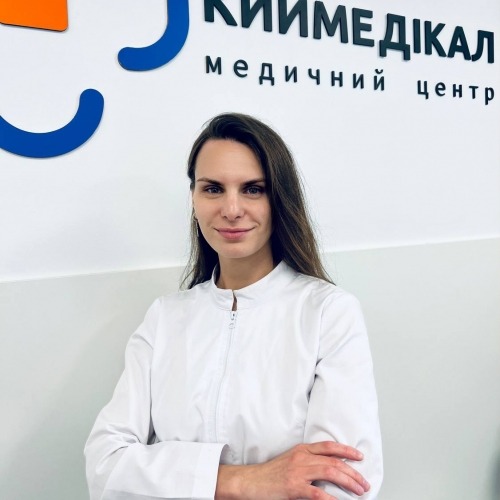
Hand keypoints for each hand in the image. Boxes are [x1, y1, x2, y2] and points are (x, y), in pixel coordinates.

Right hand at [215, 441, 369, 499]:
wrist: (251, 481)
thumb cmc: (272, 473)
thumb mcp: (291, 460)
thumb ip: (308, 460)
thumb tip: (330, 468)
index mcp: (302, 449)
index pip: (329, 446)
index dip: (346, 450)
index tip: (359, 457)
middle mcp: (302, 457)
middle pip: (334, 461)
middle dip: (353, 472)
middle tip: (364, 483)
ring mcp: (298, 472)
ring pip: (330, 473)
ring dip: (348, 482)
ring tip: (359, 491)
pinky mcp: (293, 487)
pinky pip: (317, 493)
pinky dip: (331, 498)